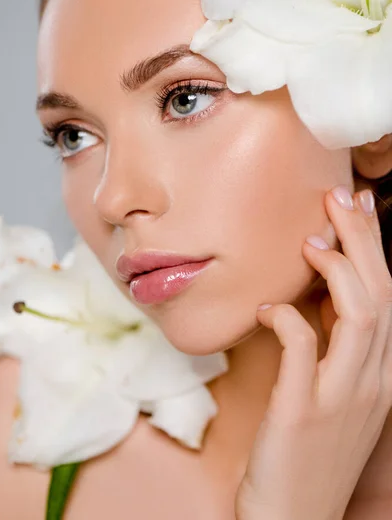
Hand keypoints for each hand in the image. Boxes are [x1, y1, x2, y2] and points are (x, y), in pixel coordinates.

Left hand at [235, 186, 391, 519]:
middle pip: (381, 294)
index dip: (375, 247)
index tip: (359, 207)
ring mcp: (341, 398)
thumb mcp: (331, 395)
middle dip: (363, 240)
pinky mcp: (303, 413)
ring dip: (339, 271)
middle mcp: (373, 381)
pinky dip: (288, 320)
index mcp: (380, 374)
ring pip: (361, 317)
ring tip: (311, 240)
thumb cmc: (307, 452)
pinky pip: (304, 352)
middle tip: (340, 196)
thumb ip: (331, 348)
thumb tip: (311, 298)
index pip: (388, 296)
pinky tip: (268, 308)